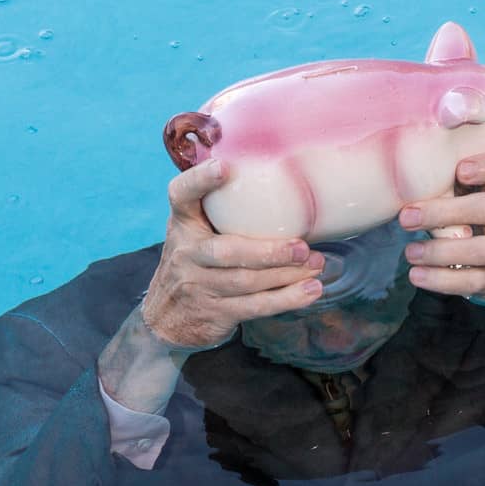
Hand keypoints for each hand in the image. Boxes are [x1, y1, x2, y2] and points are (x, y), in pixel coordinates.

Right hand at [141, 160, 326, 350]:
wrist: (168, 318)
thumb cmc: (195, 261)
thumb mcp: (194, 230)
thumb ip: (218, 206)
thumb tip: (277, 173)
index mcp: (182, 223)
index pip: (182, 195)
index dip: (200, 180)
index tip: (224, 167)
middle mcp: (187, 253)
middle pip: (226, 252)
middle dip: (268, 252)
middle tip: (302, 248)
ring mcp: (199, 285)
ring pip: (246, 281)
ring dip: (286, 275)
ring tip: (316, 266)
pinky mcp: (216, 312)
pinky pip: (255, 306)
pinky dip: (286, 299)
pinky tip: (310, 290)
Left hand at [397, 151, 484, 327]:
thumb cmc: (474, 220)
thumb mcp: (473, 195)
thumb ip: (451, 181)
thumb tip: (404, 173)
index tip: (461, 169)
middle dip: (444, 212)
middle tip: (406, 216)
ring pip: (482, 249)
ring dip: (440, 251)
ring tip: (410, 252)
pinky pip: (473, 281)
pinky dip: (441, 280)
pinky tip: (417, 275)